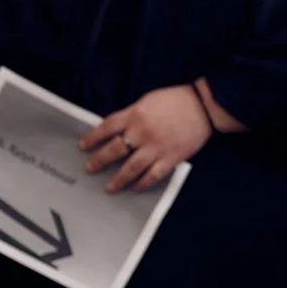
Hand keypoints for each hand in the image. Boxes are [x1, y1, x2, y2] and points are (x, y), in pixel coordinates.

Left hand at [79, 85, 211, 193]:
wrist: (203, 106)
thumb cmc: (175, 100)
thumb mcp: (148, 101)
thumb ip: (132, 115)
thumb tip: (117, 129)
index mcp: (134, 115)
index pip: (107, 128)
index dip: (93, 138)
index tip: (82, 146)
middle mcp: (141, 133)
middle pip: (114, 150)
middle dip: (99, 161)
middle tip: (89, 169)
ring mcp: (156, 148)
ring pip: (131, 168)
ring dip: (118, 179)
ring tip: (109, 188)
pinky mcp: (170, 158)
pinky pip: (153, 176)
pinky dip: (142, 183)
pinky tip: (135, 188)